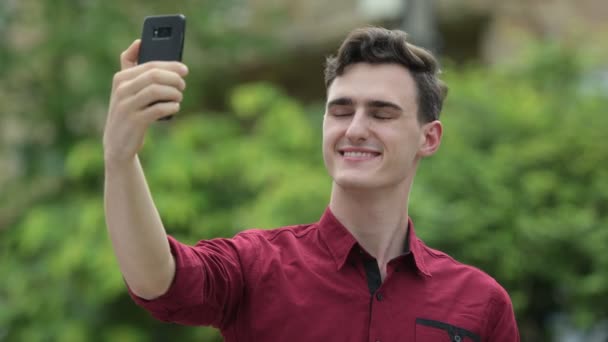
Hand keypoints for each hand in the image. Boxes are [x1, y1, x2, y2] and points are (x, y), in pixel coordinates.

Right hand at [103, 39, 188, 166]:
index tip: (184, 69)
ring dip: (174, 93)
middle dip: (174, 78)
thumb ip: (130, 66)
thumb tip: (139, 41)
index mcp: (121, 78)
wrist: (117, 144)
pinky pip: (157, 109)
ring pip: (156, 90)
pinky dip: (171, 107)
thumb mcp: (126, 89)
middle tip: (183, 85)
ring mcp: (126, 105)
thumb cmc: (129, 112)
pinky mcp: (134, 121)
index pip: (149, 64)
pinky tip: (175, 108)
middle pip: (154, 75)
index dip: (170, 65)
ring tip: (179, 97)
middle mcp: (121, 89)